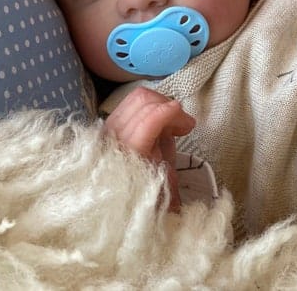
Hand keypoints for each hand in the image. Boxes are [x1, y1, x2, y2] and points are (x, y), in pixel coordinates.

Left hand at [103, 86, 195, 211]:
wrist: (109, 200)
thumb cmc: (141, 190)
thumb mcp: (163, 177)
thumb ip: (169, 148)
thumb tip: (180, 123)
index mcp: (129, 151)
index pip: (149, 119)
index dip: (171, 114)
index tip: (189, 124)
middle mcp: (114, 134)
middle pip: (144, 100)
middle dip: (169, 106)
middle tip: (183, 125)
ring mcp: (108, 126)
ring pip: (137, 97)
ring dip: (160, 104)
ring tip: (171, 123)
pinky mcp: (108, 122)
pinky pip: (130, 103)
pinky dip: (149, 106)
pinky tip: (157, 122)